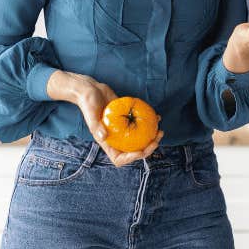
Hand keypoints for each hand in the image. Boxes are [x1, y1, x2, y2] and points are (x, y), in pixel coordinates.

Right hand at [47, 70, 162, 167]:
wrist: (90, 89)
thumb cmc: (88, 103)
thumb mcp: (91, 114)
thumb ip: (96, 126)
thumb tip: (103, 137)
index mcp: (107, 142)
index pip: (119, 159)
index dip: (131, 159)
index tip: (142, 151)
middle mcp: (116, 138)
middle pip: (134, 151)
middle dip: (148, 148)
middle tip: (158, 137)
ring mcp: (123, 129)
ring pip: (140, 139)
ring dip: (152, 137)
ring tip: (160, 130)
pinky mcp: (127, 118)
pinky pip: (140, 123)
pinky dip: (149, 122)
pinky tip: (157, 115)